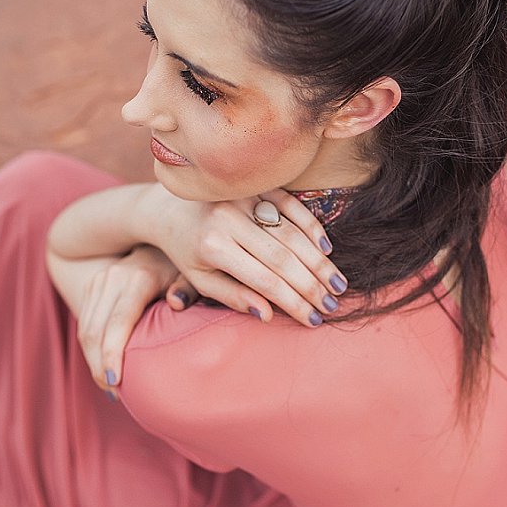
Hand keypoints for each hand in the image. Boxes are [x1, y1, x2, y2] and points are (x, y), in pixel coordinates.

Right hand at [77, 244, 182, 389]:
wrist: (161, 240)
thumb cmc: (183, 266)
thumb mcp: (193, 275)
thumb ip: (189, 288)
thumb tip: (177, 303)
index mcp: (138, 278)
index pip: (118, 322)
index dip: (112, 355)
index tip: (116, 383)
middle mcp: (113, 278)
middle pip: (94, 331)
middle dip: (99, 366)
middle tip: (114, 393)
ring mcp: (100, 281)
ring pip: (86, 329)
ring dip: (93, 360)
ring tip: (110, 386)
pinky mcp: (93, 286)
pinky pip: (85, 323)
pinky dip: (90, 348)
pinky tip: (103, 366)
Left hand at [152, 186, 348, 327]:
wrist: (169, 208)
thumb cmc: (186, 251)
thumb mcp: (201, 279)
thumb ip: (232, 296)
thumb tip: (267, 314)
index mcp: (214, 246)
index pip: (264, 280)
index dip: (292, 302)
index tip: (313, 319)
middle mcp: (229, 218)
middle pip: (283, 258)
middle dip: (312, 285)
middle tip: (333, 306)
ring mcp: (244, 198)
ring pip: (292, 233)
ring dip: (319, 261)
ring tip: (337, 285)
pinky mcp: (256, 186)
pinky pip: (292, 206)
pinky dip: (311, 227)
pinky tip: (326, 250)